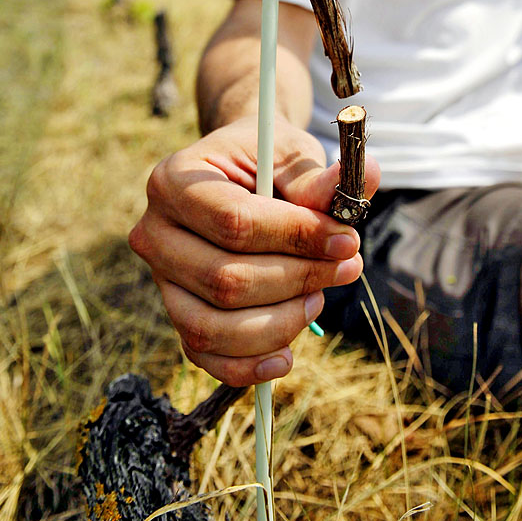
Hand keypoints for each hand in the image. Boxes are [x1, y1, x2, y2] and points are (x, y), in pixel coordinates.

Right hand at [129, 114, 379, 385]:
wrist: (236, 172)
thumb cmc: (267, 160)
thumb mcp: (291, 154)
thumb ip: (320, 177)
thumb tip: (367, 176)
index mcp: (175, 180)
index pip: (235, 223)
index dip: (296, 238)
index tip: (347, 240)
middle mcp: (154, 232)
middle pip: (225, 279)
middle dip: (297, 280)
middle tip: (347, 267)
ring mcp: (160, 278)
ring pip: (213, 326)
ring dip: (279, 323)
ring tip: (318, 297)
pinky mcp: (175, 312)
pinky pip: (203, 355)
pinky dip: (247, 366)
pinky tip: (286, 355)